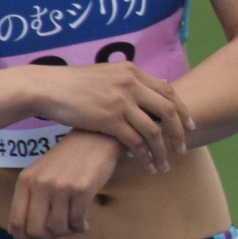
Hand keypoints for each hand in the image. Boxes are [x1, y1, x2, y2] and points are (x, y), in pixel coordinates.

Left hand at [7, 129, 125, 238]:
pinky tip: (85, 222)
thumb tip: (20, 232)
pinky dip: (81, 227)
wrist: (97, 136)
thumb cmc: (72, 159)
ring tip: (76, 224)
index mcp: (26, 181)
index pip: (16, 222)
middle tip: (62, 235)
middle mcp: (39, 184)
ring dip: (69, 232)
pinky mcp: (81, 189)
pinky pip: (77, 222)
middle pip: (37, 231)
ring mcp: (59, 186)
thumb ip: (32, 199)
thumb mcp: (44, 173)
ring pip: (58, 229)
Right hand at [26, 60, 192, 172]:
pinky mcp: (108, 119)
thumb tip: (152, 86)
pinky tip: (147, 166)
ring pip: (154, 130)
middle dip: (180, 132)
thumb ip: (130, 81)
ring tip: (166, 164)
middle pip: (168, 110)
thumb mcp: (106, 74)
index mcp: (132, 71)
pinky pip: (135, 142)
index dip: (182, 110)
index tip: (190, 126)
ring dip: (163, 150)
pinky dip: (145, 156)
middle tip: (184, 148)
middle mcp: (130, 84)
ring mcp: (120, 101)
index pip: (168, 90)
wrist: (47, 88)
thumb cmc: (74, 84)